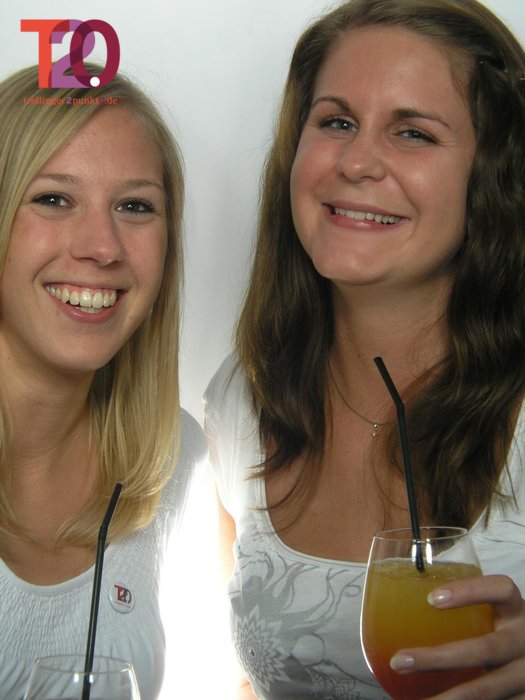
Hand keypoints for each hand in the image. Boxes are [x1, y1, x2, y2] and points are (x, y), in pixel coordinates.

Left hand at [389, 575, 524, 698]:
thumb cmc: (502, 633)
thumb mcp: (494, 617)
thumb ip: (464, 612)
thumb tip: (398, 602)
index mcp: (515, 611)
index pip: (501, 590)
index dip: (469, 592)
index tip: (432, 599)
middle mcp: (524, 640)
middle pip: (484, 650)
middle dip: (438, 659)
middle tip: (400, 661)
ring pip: (485, 689)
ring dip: (446, 697)